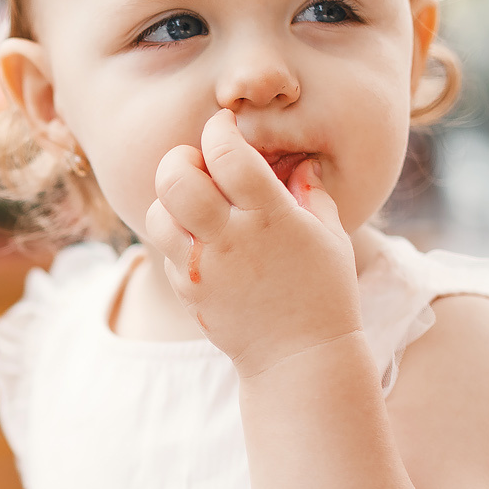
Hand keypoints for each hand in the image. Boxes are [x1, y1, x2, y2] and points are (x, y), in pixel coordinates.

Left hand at [139, 108, 361, 375]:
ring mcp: (203, 268)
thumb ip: (312, 193)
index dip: (220, 130)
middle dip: (180, 158)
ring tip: (196, 205)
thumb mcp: (331, 237)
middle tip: (198, 164)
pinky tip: (202, 240)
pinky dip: (176, 236)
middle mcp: (230, 239)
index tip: (225, 128)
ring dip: (171, 199)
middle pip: (175, 178)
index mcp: (271, 217)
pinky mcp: (187, 292)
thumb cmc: (324, 293)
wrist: (300, 360)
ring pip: (158, 212)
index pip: (227, 153)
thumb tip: (302, 162)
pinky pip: (164, 249)